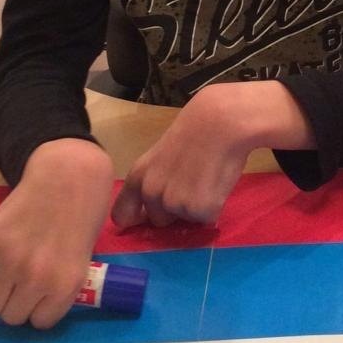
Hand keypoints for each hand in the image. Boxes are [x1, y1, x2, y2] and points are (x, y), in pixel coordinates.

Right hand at [0, 138, 114, 328]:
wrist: (68, 176)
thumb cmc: (81, 217)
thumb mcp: (81, 260)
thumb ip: (58, 286)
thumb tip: (34, 308)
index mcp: (65, 286)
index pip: (39, 323)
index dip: (39, 307)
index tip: (40, 294)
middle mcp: (37, 278)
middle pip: (10, 316)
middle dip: (15, 301)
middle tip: (20, 282)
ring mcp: (10, 259)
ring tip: (4, 272)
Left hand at [111, 81, 313, 228]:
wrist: (221, 122)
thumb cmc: (195, 131)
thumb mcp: (161, 156)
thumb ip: (154, 180)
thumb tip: (152, 208)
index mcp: (138, 177)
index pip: (122, 214)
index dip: (134, 219)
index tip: (144, 219)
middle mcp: (151, 193)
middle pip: (159, 220)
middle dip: (174, 210)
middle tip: (192, 184)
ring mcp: (174, 203)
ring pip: (185, 219)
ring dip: (196, 207)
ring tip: (207, 178)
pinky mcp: (199, 210)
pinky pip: (207, 219)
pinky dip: (214, 207)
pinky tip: (217, 183)